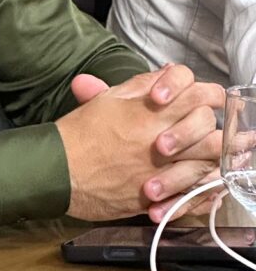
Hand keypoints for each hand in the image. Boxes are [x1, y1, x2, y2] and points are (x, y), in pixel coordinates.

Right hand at [57, 65, 222, 220]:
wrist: (59, 172)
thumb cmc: (80, 132)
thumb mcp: (109, 98)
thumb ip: (142, 84)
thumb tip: (167, 72)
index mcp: (148, 112)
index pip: (196, 93)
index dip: (203, 91)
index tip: (197, 96)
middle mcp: (161, 140)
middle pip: (208, 127)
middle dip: (210, 122)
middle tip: (202, 123)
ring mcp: (162, 172)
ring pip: (208, 162)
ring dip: (210, 155)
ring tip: (203, 151)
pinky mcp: (158, 198)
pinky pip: (195, 194)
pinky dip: (202, 186)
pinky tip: (196, 179)